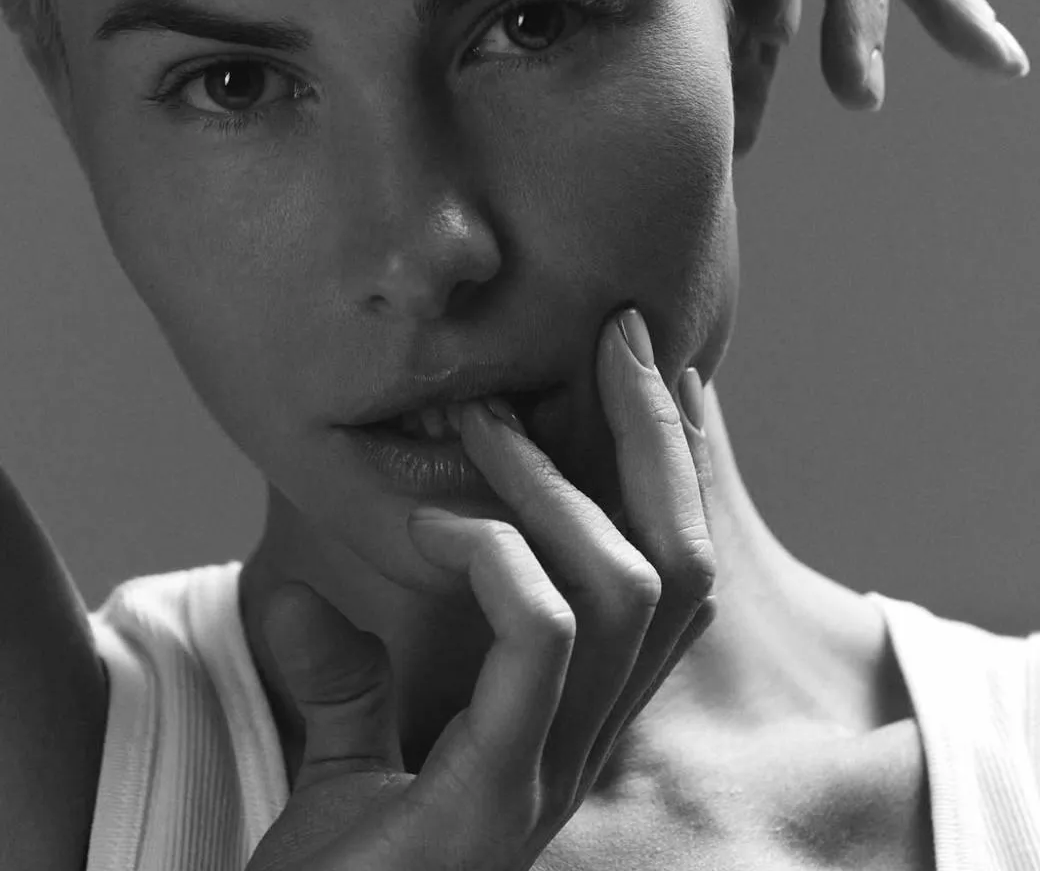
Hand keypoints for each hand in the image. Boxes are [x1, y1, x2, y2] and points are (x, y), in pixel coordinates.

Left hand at [245, 313, 713, 870]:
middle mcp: (584, 746)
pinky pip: (541, 635)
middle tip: (618, 340)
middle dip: (659, 440)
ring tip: (487, 423)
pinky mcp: (494, 797)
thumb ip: (352, 682)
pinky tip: (433, 524)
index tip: (647, 372)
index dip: (670, 472)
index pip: (666, 582)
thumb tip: (304, 597)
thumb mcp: (347, 762)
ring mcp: (550, 774)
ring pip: (629, 590)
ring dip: (559, 484)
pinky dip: (495, 555)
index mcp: (569, 728)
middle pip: (681, 568)